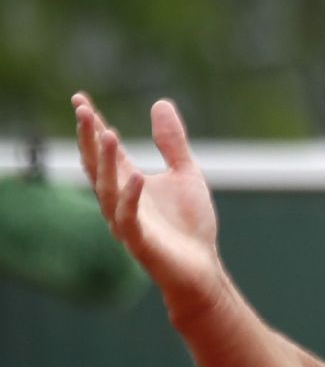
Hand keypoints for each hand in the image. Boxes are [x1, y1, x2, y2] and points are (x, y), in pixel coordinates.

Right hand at [72, 93, 223, 317]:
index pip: (104, 150)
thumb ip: (172, 142)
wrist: (201, 267)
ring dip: (107, 162)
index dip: (92, 126)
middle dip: (89, 139)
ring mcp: (127, 221)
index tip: (79, 99)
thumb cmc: (190, 224)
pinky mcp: (140, 242)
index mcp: (128, 182)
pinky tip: (137, 176)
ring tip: (108, 133)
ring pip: (107, 189)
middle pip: (97, 166)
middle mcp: (120, 200)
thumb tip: (160, 103)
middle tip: (83, 110)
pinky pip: (128, 218)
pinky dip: (131, 197)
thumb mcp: (185, 173)